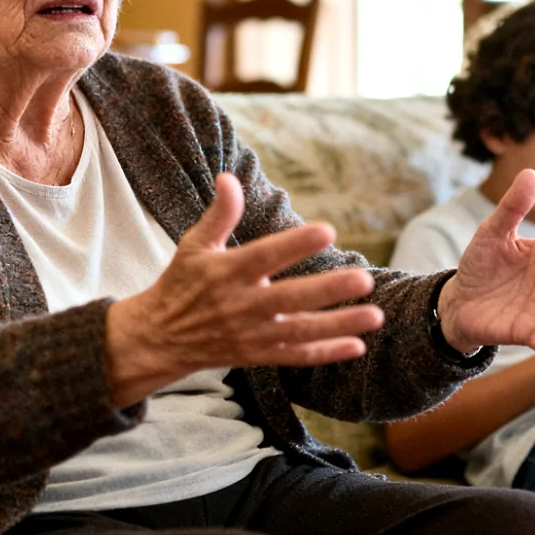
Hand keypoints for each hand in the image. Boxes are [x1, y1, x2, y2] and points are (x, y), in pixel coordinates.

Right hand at [103, 173, 384, 407]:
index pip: (265, 256)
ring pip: (300, 332)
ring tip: (375, 315)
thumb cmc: (182, 282)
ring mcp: (251, 334)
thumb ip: (219, 214)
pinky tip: (358, 346)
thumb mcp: (194, 244)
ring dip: (339, 325)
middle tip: (364, 279)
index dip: (295, 244)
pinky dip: (326, 353)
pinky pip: (296, 356)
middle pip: (290, 299)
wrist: (158, 337)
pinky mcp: (257, 355)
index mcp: (226, 272)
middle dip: (328, 290)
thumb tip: (230, 178)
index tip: (329, 230)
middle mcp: (240, 305)